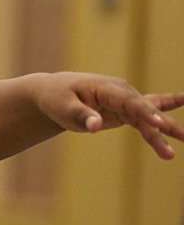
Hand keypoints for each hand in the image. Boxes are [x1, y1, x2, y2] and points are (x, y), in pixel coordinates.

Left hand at [33, 72, 183, 158]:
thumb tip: (94, 125)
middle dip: (162, 124)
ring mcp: (125, 100)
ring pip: (149, 116)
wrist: (53, 93)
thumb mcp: (63, 108)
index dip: (144, 113)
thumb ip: (80, 116)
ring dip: (166, 128)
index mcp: (107, 88)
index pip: (129, 102)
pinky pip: (147, 113)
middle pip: (144, 110)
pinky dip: (164, 115)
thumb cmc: (56, 98)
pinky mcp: (125, 110)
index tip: (158, 124)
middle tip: (182, 136)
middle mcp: (121, 92)